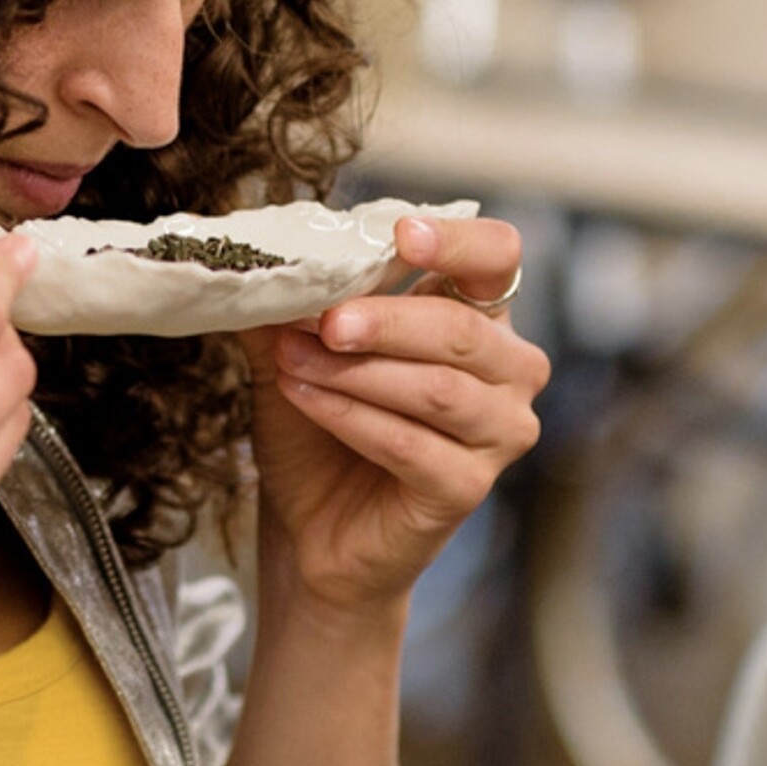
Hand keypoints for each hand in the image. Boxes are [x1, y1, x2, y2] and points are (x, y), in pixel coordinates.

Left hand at [242, 213, 547, 617]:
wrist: (310, 528)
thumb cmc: (317, 432)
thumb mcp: (294, 353)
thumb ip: (289, 305)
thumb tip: (259, 258)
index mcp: (477, 318)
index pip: (496, 258)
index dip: (458, 242)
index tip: (402, 237)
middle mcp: (507, 371)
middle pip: (461, 327)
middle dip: (385, 320)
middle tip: (322, 320)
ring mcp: (498, 433)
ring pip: (438, 388)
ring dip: (356, 372)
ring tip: (291, 361)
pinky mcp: (468, 487)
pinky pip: (411, 444)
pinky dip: (349, 416)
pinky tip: (301, 397)